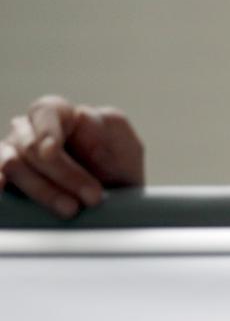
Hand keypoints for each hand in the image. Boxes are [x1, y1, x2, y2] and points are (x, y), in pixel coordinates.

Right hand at [0, 95, 144, 218]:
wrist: (116, 206)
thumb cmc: (119, 172)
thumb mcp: (126, 148)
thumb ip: (110, 128)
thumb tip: (81, 116)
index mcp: (62, 116)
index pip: (46, 110)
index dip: (46, 130)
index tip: (52, 151)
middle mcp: (31, 131)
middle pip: (31, 145)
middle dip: (63, 173)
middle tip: (92, 197)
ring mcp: (14, 154)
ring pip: (12, 164)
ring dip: (43, 190)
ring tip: (71, 209)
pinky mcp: (7, 179)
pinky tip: (3, 190)